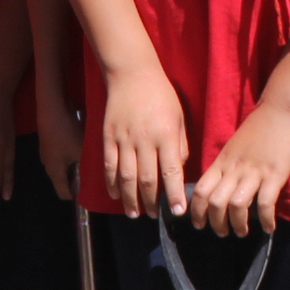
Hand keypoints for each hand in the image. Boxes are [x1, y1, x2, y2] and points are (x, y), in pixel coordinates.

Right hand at [34, 83, 83, 199]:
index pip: (64, 194)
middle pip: (64, 180)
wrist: (52, 107)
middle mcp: (48, 165)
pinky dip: (70, 154)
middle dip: (78, 180)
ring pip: (63, 166)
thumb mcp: (81, 151)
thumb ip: (88, 166)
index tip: (91, 192)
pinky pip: (61, 154)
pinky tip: (80, 144)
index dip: (77, 196)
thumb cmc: (66, 131)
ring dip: (75, 166)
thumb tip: (98, 177)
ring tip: (89, 160)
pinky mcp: (49, 141)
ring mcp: (47, 152)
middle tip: (94, 176)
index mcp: (55, 172)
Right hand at [99, 61, 190, 214]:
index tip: (178, 211)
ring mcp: (124, 139)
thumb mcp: (179, 118)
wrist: (132, 74)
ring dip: (130, 199)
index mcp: (166, 135)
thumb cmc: (161, 95)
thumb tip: (178, 170)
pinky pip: (110, 166)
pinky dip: (112, 183)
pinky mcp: (109, 137)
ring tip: (134, 213)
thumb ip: (180, 145)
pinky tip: (115, 195)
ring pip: (126, 177)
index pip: (171, 171)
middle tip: (154, 216)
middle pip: (147, 179)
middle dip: (152, 202)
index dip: (174, 194)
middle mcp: (145, 140)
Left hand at [186, 103, 289, 236]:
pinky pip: (265, 203)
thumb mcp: (233, 147)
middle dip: (216, 223)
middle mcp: (234, 168)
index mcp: (222, 161)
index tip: (199, 224)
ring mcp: (254, 172)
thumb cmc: (258, 128)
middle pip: (215, 202)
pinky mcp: (274, 174)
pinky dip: (266, 219)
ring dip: (238, 224)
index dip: (197, 211)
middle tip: (222, 233)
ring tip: (242, 232)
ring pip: (236, 205)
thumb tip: (219, 188)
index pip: (200, 190)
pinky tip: (269, 228)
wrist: (281, 110)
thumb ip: (225, 166)